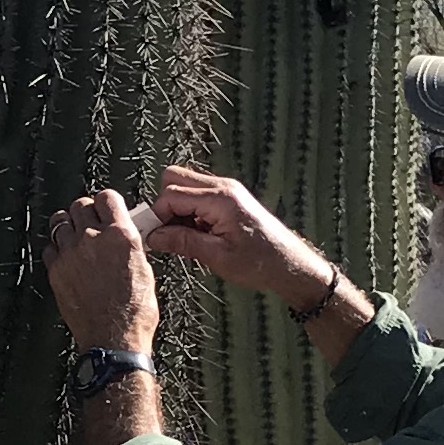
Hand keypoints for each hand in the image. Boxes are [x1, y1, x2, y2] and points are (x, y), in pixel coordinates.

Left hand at [45, 189, 159, 349]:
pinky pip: (49, 247)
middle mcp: (93, 239)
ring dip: (68, 225)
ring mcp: (71, 254)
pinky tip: (66, 257)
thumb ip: (130, 245)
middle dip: (86, 211)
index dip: (106, 201)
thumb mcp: (144, 269)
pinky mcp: (56, 270)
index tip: (105, 207)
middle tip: (91, 222)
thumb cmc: (134, 312)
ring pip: (60, 221)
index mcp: (121, 235)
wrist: (114, 338)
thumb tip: (124, 234)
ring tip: (75, 236)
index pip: (107, 197)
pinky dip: (57, 249)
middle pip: (80, 205)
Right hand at [143, 165, 338, 309]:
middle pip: (175, 179)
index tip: (153, 237)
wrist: (290, 265)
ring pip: (185, 187)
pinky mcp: (229, 199)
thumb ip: (183, 242)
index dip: (158, 216)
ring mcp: (227, 191)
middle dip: (165, 205)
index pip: (172, 194)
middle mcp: (223, 188)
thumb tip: (154, 237)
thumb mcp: (217, 257)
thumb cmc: (260, 262)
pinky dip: (190, 212)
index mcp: (220, 199)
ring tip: (186, 238)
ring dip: (178, 210)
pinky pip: (198, 196)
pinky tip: (198, 235)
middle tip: (168, 233)